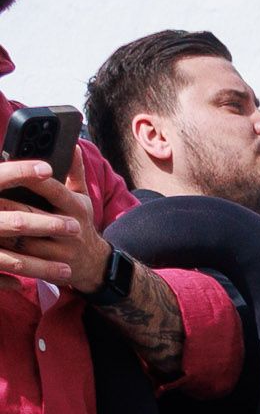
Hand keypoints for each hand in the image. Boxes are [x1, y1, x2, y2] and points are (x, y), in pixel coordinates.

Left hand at [0, 162, 110, 292]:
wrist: (95, 265)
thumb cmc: (81, 225)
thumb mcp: (83, 199)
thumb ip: (74, 172)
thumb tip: (72, 145)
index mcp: (75, 207)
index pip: (54, 190)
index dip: (33, 179)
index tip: (10, 169)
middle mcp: (71, 228)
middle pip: (33, 214)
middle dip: (7, 205)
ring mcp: (61, 250)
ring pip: (24, 239)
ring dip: (2, 230)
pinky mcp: (52, 268)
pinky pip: (23, 259)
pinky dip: (6, 251)